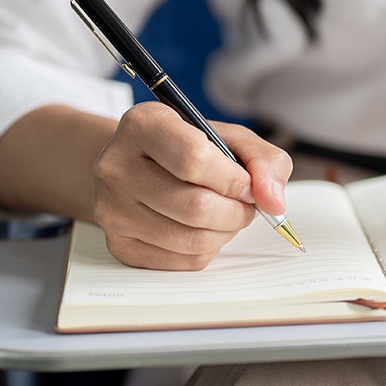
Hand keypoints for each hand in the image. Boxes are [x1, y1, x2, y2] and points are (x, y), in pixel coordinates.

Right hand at [92, 101, 292, 269]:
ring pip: (192, 239)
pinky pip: (183, 261)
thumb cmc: (188, 150)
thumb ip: (263, 160)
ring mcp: (112, 209)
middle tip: (243, 205)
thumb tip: (273, 201)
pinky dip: (207, 249)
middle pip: (195, 207)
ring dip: (225, 232)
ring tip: (225, 216)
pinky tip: (202, 229)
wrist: (139, 167)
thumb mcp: (228, 138)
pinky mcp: (119, 244)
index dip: (234, 179)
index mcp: (143, 125)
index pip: (195, 160)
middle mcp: (116, 166)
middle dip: (236, 212)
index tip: (247, 184)